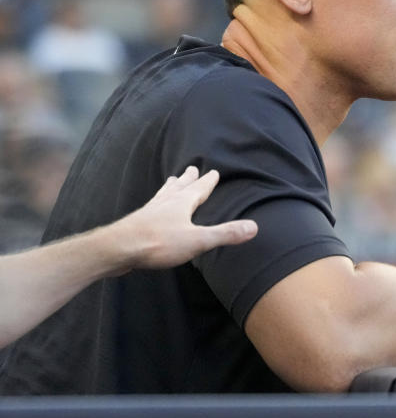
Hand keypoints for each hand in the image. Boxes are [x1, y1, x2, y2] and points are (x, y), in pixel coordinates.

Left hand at [111, 166, 257, 269]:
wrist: (118, 249)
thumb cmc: (159, 243)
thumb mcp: (198, 240)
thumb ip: (225, 234)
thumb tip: (254, 227)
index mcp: (182, 203)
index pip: (199, 188)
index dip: (207, 181)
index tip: (213, 172)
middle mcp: (166, 202)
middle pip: (180, 187)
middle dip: (188, 179)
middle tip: (191, 168)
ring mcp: (149, 211)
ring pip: (163, 194)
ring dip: (170, 187)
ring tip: (172, 180)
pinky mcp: (137, 223)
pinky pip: (151, 207)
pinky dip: (157, 202)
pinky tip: (152, 207)